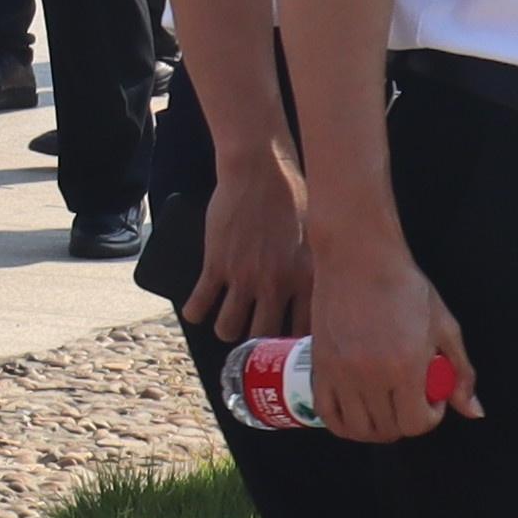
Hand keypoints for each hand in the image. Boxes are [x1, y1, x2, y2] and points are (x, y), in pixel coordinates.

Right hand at [185, 151, 311, 341]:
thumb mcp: (318, 238)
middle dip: (255, 342)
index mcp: (305, 280)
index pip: (300, 332)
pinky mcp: (216, 264)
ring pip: (228, 328)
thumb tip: (321, 290)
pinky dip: (196, 311)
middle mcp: (275, 284)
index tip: (284, 344)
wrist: (260, 172)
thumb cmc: (294, 198)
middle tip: (251, 335)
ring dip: (225, 328)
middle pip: (261, 335)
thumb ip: (316, 269)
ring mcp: (243, 276)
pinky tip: (197, 309)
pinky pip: (200, 304)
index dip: (290, 343)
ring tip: (226, 321)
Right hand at [302, 223, 477, 441]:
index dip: (430, 418)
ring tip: (386, 408)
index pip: (417, 423)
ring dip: (377, 427)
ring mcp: (340, 372)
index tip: (432, 399)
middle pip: (389, 429)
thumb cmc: (404, 286)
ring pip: (358, 428)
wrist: (357, 257)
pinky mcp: (318, 365)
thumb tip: (473, 412)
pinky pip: (327, 414)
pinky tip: (358, 410)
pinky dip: (343, 423)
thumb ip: (461, 372)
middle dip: (406, 422)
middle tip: (411, 401)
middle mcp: (370, 375)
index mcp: (405, 366)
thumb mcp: (444, 326)